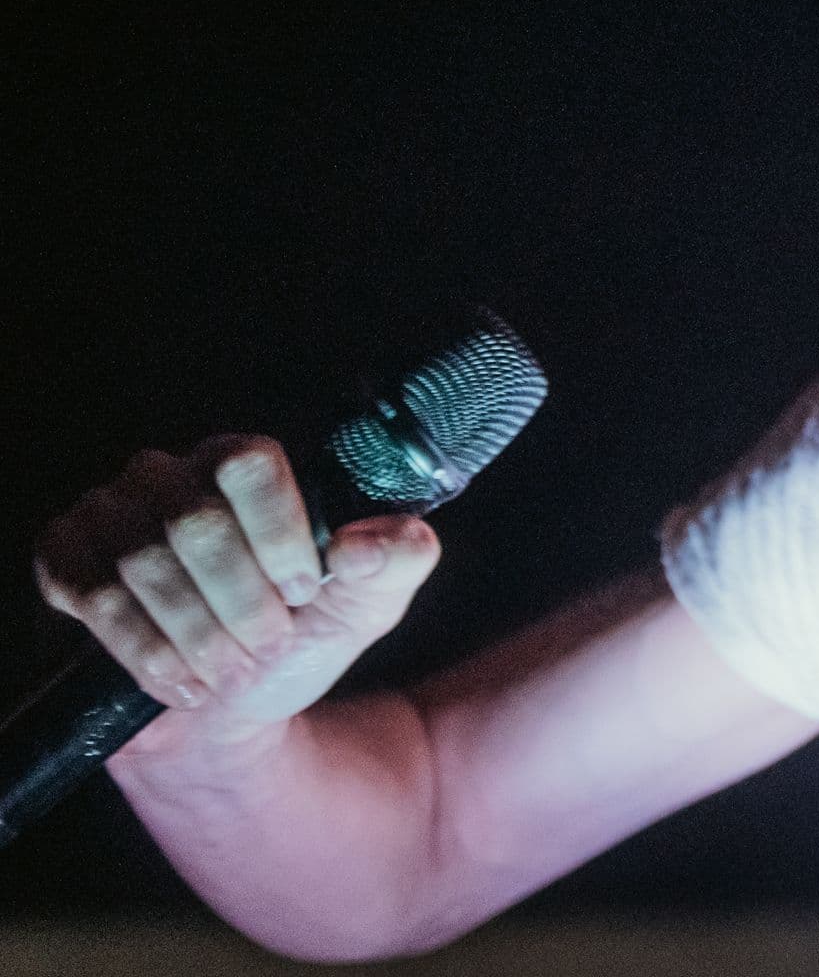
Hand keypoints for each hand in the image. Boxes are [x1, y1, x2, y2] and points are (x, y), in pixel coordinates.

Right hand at [34, 436, 439, 757]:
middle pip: (197, 524)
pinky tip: (184, 684)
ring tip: (232, 672)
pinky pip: (96, 600)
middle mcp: (170, 474)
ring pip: (145, 564)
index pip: (252, 465)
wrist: (226, 710)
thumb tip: (366, 543)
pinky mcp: (64, 564)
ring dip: (199, 634)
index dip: (281, 535)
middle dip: (241, 602)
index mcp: (243, 463)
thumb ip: (400, 558)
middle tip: (269, 647)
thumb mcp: (368, 601)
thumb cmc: (297, 636)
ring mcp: (108, 515)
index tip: (307, 592)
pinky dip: (148, 652)